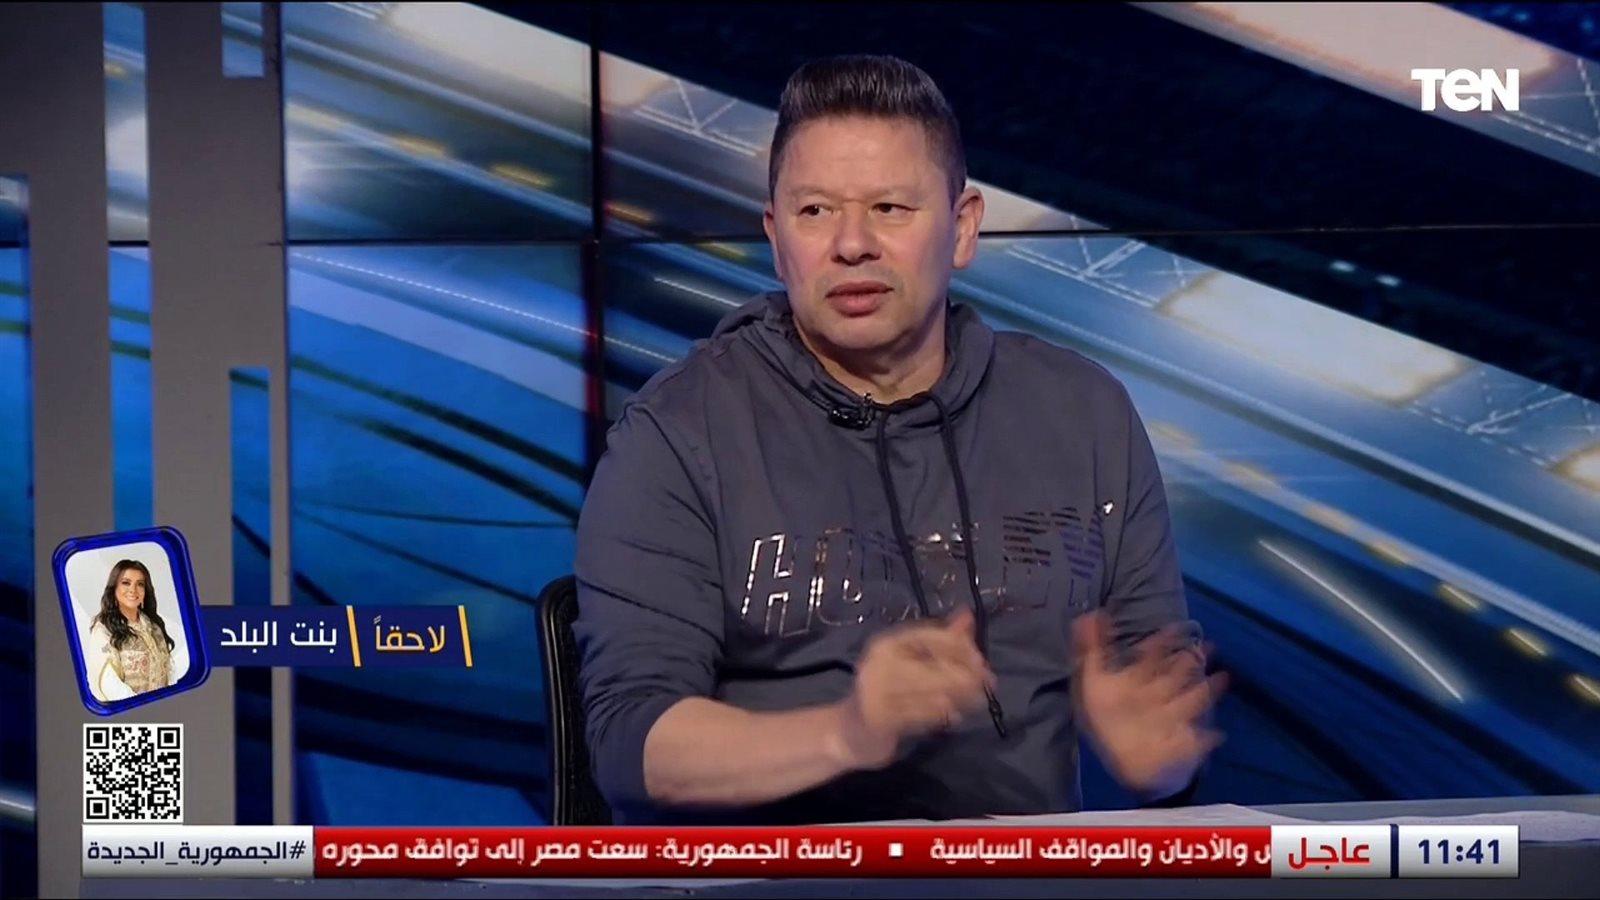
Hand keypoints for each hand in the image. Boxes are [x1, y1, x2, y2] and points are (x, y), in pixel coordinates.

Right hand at [835, 609, 995, 770]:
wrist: (848, 734)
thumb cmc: (886, 694)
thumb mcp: (911, 663)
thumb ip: (940, 640)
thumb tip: (968, 614)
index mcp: (887, 644)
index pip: (930, 636)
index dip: (961, 646)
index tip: (981, 660)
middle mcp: (878, 663)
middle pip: (933, 665)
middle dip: (966, 675)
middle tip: (988, 684)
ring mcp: (876, 692)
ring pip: (931, 692)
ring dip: (960, 698)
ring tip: (975, 701)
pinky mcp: (878, 719)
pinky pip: (921, 716)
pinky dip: (942, 716)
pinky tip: (954, 718)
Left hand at [1073, 611, 1225, 797]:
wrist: (1122, 763)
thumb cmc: (1106, 720)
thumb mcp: (1092, 683)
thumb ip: (1090, 648)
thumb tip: (1088, 614)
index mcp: (1137, 683)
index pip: (1150, 658)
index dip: (1160, 642)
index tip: (1173, 626)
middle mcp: (1157, 697)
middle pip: (1175, 675)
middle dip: (1188, 662)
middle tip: (1209, 645)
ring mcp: (1171, 719)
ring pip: (1191, 701)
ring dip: (1207, 691)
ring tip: (1224, 678)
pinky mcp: (1181, 742)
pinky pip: (1197, 741)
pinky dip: (1206, 740)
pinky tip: (1216, 735)